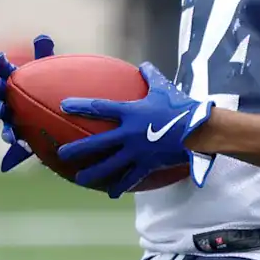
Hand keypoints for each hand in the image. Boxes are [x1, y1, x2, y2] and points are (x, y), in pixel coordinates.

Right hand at [0, 34, 54, 170]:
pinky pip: (9, 133)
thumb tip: (42, 37)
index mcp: (13, 78)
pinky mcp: (14, 130)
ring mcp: (8, 113)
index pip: (3, 68)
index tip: (0, 57)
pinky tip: (13, 138)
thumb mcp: (48, 69)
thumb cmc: (48, 84)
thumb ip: (44, 54)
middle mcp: (7, 95)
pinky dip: (8, 135)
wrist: (56, 112)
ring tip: (0, 109)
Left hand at [58, 62, 212, 197]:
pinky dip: (120, 186)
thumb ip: (150, 76)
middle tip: (62, 154)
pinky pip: (130, 178)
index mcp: (130, 112)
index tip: (64, 106)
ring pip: (109, 165)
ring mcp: (136, 151)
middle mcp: (128, 133)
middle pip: (97, 143)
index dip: (80, 106)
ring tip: (79, 179)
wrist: (197, 130)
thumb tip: (144, 65)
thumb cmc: (180, 107)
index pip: (99, 107)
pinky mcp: (146, 164)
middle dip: (78, 149)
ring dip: (93, 173)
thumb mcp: (164, 88)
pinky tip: (111, 194)